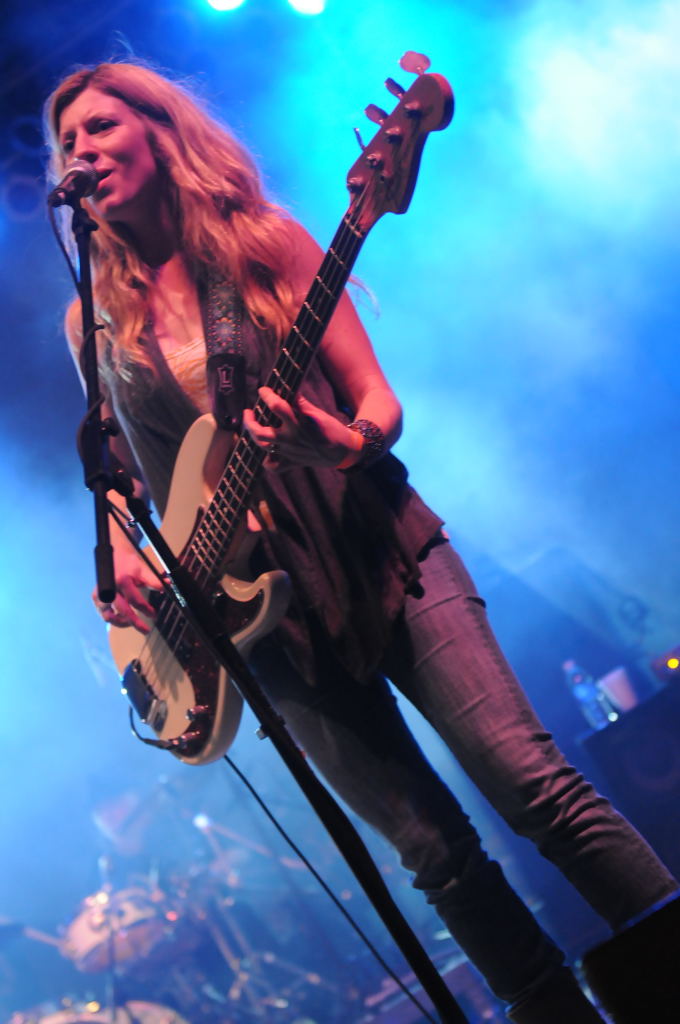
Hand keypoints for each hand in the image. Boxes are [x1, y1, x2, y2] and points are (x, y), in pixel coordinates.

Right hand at [92, 545, 162, 632]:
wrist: (115, 555)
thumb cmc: (130, 563)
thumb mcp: (144, 570)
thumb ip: (154, 581)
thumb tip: (167, 586)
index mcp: (122, 581)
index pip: (135, 601)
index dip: (146, 610)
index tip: (153, 614)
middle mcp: (109, 588)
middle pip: (122, 611)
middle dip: (135, 623)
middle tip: (146, 629)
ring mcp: (100, 594)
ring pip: (109, 616)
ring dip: (122, 623)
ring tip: (133, 623)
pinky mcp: (96, 597)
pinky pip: (104, 614)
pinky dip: (113, 618)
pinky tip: (123, 618)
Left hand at [242, 387, 360, 469]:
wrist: (342, 451)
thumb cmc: (330, 428)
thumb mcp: (317, 413)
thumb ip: (300, 403)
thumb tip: (287, 390)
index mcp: (298, 424)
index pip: (276, 406)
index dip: (267, 395)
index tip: (263, 390)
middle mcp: (291, 439)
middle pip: (260, 432)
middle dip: (250, 421)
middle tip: (248, 412)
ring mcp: (290, 453)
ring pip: (263, 447)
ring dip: (254, 436)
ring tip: (253, 427)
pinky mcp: (293, 463)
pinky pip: (274, 467)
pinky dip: (268, 462)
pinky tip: (267, 453)